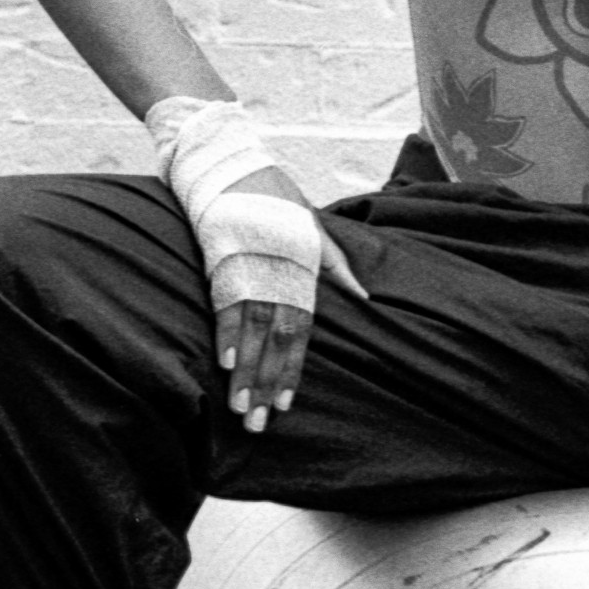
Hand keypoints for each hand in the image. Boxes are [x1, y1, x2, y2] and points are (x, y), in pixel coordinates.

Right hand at [206, 170, 372, 433]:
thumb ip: (336, 266)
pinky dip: (226, 334)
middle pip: (276, 339)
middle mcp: (279, 276)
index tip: (285, 405)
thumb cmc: (276, 198)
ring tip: (240, 406)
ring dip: (245, 371)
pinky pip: (225, 305)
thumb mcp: (314, 228)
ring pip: (251, 330)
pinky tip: (226, 363)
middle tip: (257, 423)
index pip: (300, 332)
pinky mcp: (222, 262)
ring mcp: (250, 270)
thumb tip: (366, 297)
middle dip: (266, 383)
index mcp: (302, 273)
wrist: (232, 165)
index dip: (292, 370)